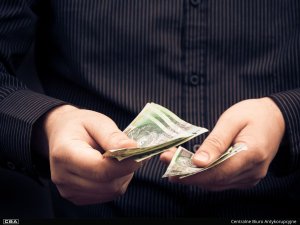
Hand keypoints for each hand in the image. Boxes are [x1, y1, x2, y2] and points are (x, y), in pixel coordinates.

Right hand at [43, 105, 141, 204]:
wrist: (62, 133)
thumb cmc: (80, 125)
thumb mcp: (97, 122)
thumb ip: (113, 137)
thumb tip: (133, 149)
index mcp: (65, 154)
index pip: (100, 169)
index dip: (124, 164)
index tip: (139, 153)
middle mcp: (63, 177)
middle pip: (108, 184)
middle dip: (126, 169)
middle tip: (132, 152)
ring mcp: (68, 190)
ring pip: (111, 191)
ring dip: (123, 176)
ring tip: (119, 158)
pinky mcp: (77, 197)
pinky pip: (107, 194)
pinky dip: (116, 181)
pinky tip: (112, 167)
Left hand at [160, 97, 284, 190]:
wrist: (274, 118)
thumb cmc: (252, 114)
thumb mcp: (232, 120)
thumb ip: (216, 142)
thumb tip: (198, 162)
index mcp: (251, 154)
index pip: (217, 172)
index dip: (192, 173)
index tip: (170, 166)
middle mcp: (253, 171)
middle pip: (215, 180)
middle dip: (187, 174)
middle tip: (166, 161)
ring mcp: (251, 177)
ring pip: (217, 183)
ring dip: (194, 176)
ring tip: (174, 163)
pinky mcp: (246, 177)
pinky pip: (222, 181)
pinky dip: (205, 176)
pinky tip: (192, 167)